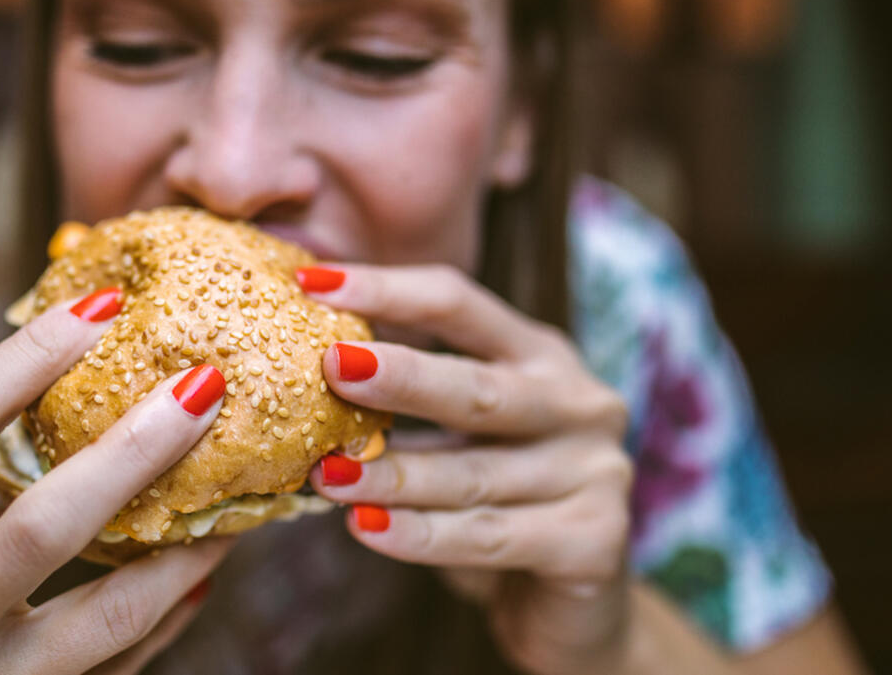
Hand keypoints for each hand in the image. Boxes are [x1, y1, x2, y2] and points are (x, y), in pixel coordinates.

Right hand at [0, 291, 232, 674]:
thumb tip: (71, 405)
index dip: (27, 357)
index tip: (100, 307)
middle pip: (44, 520)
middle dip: (136, 449)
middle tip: (206, 386)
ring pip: (108, 614)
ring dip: (184, 552)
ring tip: (240, 504)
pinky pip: (119, 667)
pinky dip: (164, 616)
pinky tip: (199, 574)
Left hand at [300, 264, 633, 674]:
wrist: (571, 609)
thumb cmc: (494, 504)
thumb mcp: (458, 436)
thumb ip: (407, 398)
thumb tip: (295, 356)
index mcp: (539, 355)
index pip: (459, 304)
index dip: (388, 289)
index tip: (310, 282)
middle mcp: (578, 402)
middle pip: (477, 386)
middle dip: (401, 376)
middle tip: (331, 365)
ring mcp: (595, 471)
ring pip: (473, 473)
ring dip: (392, 475)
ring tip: (324, 475)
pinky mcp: (593, 541)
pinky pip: (488, 537)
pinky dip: (421, 535)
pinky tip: (365, 529)